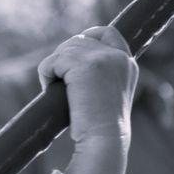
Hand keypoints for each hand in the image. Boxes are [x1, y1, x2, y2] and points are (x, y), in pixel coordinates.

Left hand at [39, 25, 137, 142]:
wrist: (104, 141)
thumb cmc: (100, 128)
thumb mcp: (106, 95)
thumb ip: (99, 76)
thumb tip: (71, 65)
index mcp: (127, 63)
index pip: (107, 33)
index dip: (86, 38)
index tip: (70, 55)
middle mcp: (118, 56)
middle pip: (79, 40)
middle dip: (63, 58)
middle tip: (59, 82)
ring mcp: (103, 58)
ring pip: (64, 50)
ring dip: (53, 67)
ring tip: (55, 88)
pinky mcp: (84, 65)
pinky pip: (53, 60)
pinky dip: (46, 72)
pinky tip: (49, 88)